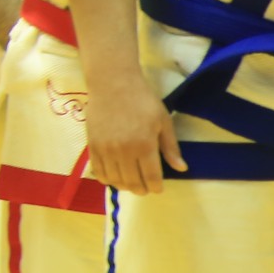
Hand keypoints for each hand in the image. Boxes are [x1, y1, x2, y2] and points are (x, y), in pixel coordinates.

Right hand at [84, 72, 184, 194]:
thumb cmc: (142, 99)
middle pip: (132, 183)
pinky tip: (113, 177)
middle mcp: (124, 151)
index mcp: (144, 145)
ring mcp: (106, 149)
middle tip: (145, 187)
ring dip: (124, 186)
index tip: (158, 187)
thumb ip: (170, 147)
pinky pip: (98, 171)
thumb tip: (181, 168)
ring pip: (115, 180)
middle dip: (141, 189)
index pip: (151, 178)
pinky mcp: (92, 145)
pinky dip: (106, 179)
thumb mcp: (163, 121)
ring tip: (130, 183)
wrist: (112, 82)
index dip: (156, 187)